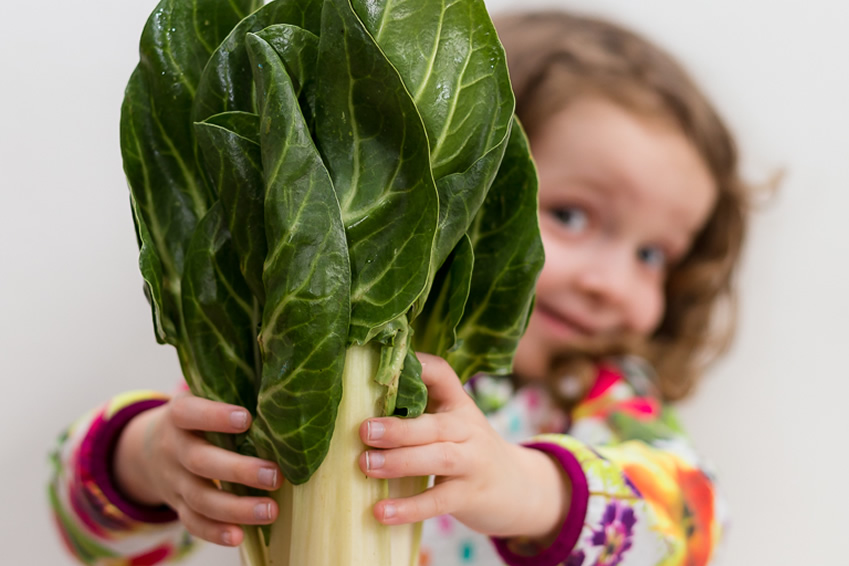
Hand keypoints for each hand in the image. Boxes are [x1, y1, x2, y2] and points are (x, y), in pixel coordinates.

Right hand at [113, 392, 281, 546]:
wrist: (149, 450)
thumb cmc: (197, 418)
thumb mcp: (202, 398)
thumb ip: (232, 393)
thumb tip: (283, 392)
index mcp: (179, 415)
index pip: (190, 413)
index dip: (215, 416)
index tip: (246, 419)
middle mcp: (173, 448)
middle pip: (200, 461)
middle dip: (239, 470)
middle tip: (275, 476)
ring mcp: (174, 480)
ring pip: (200, 497)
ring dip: (236, 508)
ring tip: (270, 510)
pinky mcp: (178, 505)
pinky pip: (193, 522)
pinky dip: (214, 532)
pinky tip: (239, 536)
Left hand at [358, 354, 570, 539]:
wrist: (519, 489)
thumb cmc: (468, 452)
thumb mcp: (453, 425)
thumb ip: (419, 415)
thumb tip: (360, 410)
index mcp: (459, 405)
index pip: (442, 375)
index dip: (418, 367)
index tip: (386, 366)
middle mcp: (469, 429)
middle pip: (434, 424)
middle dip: (398, 427)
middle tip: (364, 430)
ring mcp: (473, 463)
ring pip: (438, 458)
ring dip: (399, 461)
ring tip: (366, 465)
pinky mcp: (470, 495)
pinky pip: (438, 501)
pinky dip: (409, 508)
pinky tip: (382, 512)